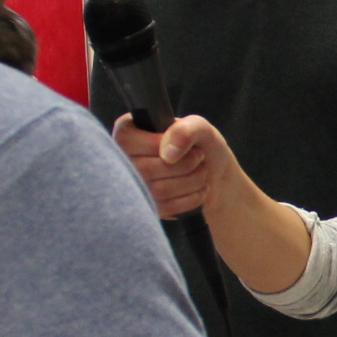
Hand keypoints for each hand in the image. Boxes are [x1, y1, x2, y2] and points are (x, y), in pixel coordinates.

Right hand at [113, 113, 237, 219]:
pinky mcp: (147, 207)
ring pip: (157, 190)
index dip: (167, 146)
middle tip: (200, 159)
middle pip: (145, 170)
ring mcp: (132, 187)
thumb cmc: (201, 145)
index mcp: (126, 133)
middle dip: (185, 165)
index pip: (130, 143)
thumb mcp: (199, 128)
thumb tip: (168, 155)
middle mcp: (121, 160)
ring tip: (202, 173)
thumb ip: (185, 130)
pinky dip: (191, 198)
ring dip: (191, 181)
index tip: (191, 146)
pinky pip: (165, 208)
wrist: (215, 174)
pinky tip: (200, 189)